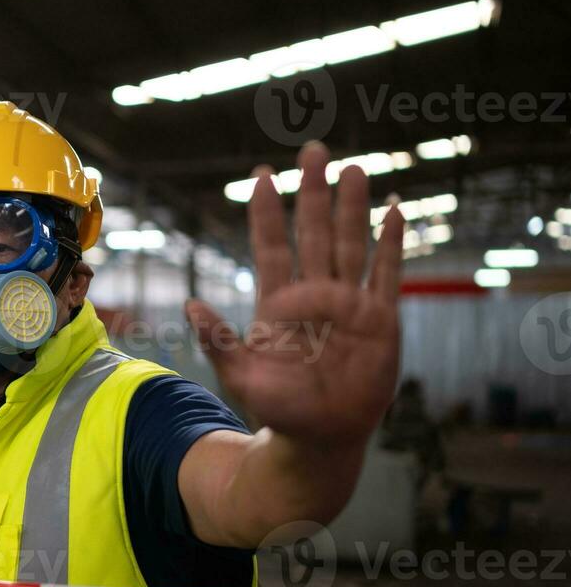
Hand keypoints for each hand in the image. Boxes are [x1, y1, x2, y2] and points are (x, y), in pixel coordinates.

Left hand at [185, 141, 404, 443]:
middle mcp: (314, 294)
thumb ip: (218, 340)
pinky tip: (394, 212)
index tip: (261, 174)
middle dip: (312, 191)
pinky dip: (392, 243)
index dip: (267, 211)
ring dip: (353, 207)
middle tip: (313, 149)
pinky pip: (387, 274)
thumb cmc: (277, 409)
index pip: (272, 245)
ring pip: (350, 243)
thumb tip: (190, 306)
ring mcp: (349, 304)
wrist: (319, 437)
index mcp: (278, 303)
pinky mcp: (380, 320)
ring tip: (353, 168)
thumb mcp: (241, 375)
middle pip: (313, 232)